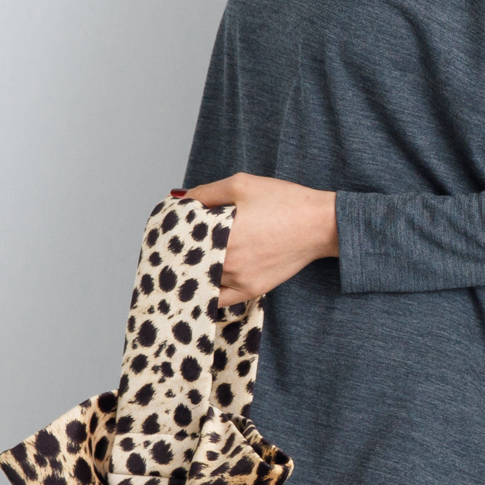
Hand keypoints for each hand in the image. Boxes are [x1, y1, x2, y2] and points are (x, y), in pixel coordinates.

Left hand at [178, 173, 338, 309]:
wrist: (320, 224)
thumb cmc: (284, 201)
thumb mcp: (241, 184)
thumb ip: (206, 192)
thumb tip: (179, 200)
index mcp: (220, 234)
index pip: (180, 239)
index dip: (168, 234)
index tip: (164, 230)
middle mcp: (227, 261)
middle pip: (187, 262)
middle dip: (178, 254)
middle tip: (168, 248)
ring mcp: (239, 279)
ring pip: (201, 281)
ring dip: (191, 272)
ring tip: (183, 264)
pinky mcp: (252, 290)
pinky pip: (218, 300)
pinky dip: (207, 293)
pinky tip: (201, 284)